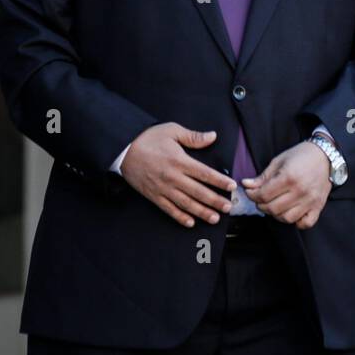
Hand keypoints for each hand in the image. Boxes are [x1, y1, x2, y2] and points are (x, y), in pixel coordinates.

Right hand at [120, 123, 235, 226]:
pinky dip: (180, 217)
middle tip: (228, 207)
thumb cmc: (148, 138)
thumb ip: (193, 137)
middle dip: (215, 201)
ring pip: (185, 204)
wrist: (123, 149)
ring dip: (201, 212)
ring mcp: (163, 188)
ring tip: (215, 218)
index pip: (204, 173)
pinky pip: (168, 209)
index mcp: (179, 161)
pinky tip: (190, 223)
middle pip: (198, 192)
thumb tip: (213, 136)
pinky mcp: (153, 195)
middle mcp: (172, 177)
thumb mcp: (172, 131)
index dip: (220, 181)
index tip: (232, 186)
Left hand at [242, 140, 331, 227]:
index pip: (263, 195)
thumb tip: (246, 185)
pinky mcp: (318, 206)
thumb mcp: (279, 161)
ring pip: (286, 218)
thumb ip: (263, 176)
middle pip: (272, 208)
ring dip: (276, 214)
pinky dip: (296, 222)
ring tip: (275, 205)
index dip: (252, 195)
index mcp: (289, 177)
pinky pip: (305, 223)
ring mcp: (310, 200)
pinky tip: (292, 212)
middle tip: (261, 199)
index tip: (250, 192)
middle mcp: (300, 191)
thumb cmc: (301, 156)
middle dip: (261, 205)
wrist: (326, 155)